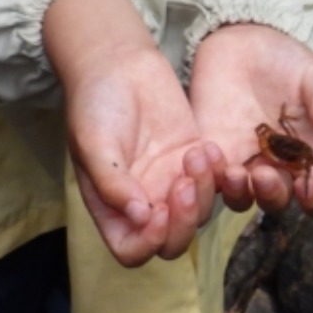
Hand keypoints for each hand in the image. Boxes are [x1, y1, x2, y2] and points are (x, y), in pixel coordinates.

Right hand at [44, 0, 221, 266]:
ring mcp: (171, 182)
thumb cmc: (94, 102)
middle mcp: (144, 202)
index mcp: (112, 207)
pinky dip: (219, 174)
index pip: (132, 250)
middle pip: (172, 242)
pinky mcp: (194, 160)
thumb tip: (139, 217)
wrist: (117, 63)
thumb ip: (111, 182)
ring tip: (194, 155)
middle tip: (183, 183)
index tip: (157, 212)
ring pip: (200, 214)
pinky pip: (218, 183)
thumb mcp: (93, 141)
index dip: (148, 243)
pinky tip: (206, 147)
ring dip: (203, 192)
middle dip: (184, 222)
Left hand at [188, 23, 312, 215]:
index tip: (309, 189)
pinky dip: (206, 174)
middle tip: (263, 174)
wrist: (245, 41)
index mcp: (305, 155)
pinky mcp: (211, 150)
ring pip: (240, 198)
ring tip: (233, 171)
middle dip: (271, 195)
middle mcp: (275, 166)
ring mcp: (241, 160)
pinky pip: (207, 176)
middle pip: (276, 201)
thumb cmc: (286, 61)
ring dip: (238, 193)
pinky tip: (205, 153)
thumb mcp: (312, 73)